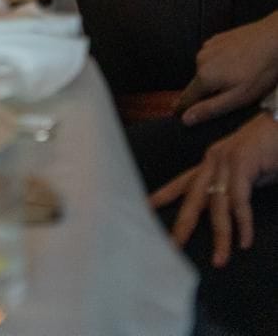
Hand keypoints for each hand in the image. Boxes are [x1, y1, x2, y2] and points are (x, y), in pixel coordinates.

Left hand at [150, 112, 277, 265]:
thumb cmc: (267, 151)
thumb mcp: (245, 174)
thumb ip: (232, 190)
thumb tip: (225, 215)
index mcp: (210, 162)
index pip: (183, 182)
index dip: (165, 196)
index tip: (146, 210)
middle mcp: (213, 160)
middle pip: (193, 197)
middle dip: (182, 223)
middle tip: (171, 248)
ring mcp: (226, 160)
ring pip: (218, 205)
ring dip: (221, 236)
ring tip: (219, 261)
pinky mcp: (242, 163)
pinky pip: (239, 200)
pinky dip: (243, 224)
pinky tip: (244, 242)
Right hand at [176, 13, 277, 125]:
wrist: (274, 40)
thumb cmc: (260, 71)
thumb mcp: (238, 98)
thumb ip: (209, 108)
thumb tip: (186, 118)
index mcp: (204, 76)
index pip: (185, 98)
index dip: (182, 109)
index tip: (178, 115)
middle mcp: (200, 59)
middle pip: (198, 84)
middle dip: (208, 92)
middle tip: (230, 95)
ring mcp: (208, 46)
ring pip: (206, 70)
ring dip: (216, 76)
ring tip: (238, 78)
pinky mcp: (217, 38)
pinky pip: (213, 57)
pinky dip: (221, 63)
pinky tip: (238, 64)